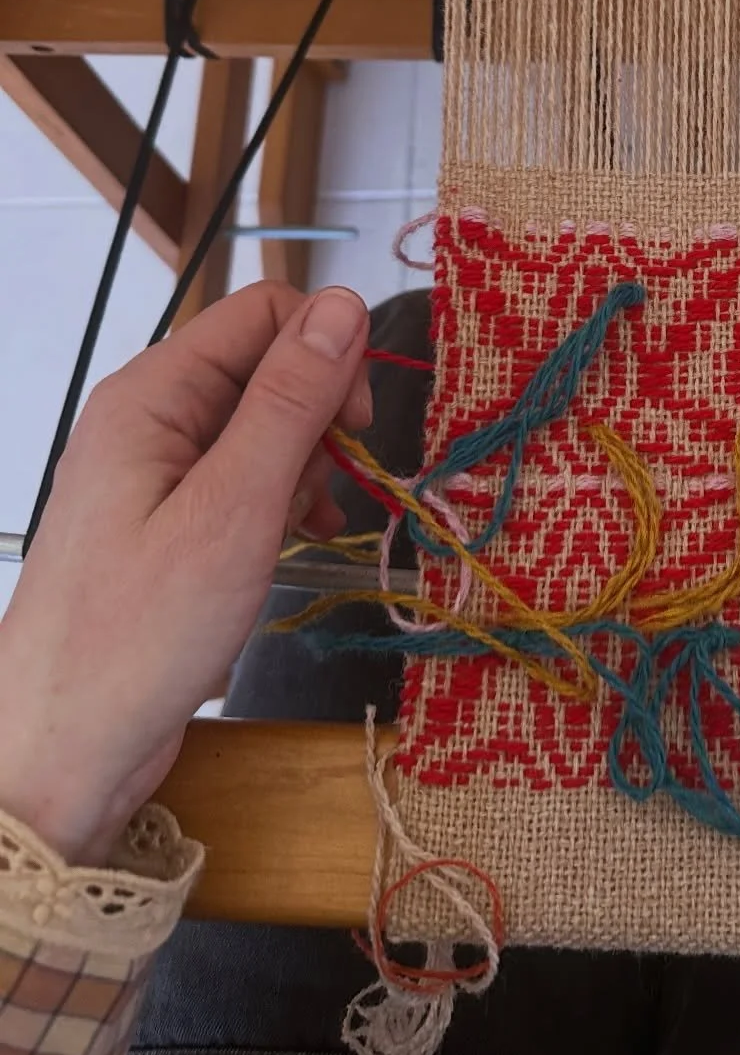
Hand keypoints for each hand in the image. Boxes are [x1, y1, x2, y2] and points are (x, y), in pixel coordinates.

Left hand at [0, 282, 372, 864]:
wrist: (63, 752)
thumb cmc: (143, 630)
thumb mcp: (235, 507)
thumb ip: (291, 401)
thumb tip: (346, 302)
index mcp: (152, 395)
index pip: (263, 313)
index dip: (326, 352)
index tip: (360, 428)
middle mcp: (149, 419)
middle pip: (263, 366)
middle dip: (318, 416)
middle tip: (335, 489)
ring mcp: (153, 474)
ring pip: (260, 425)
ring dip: (306, 462)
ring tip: (312, 525)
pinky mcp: (165, 525)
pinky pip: (241, 478)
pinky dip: (282, 498)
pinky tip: (299, 539)